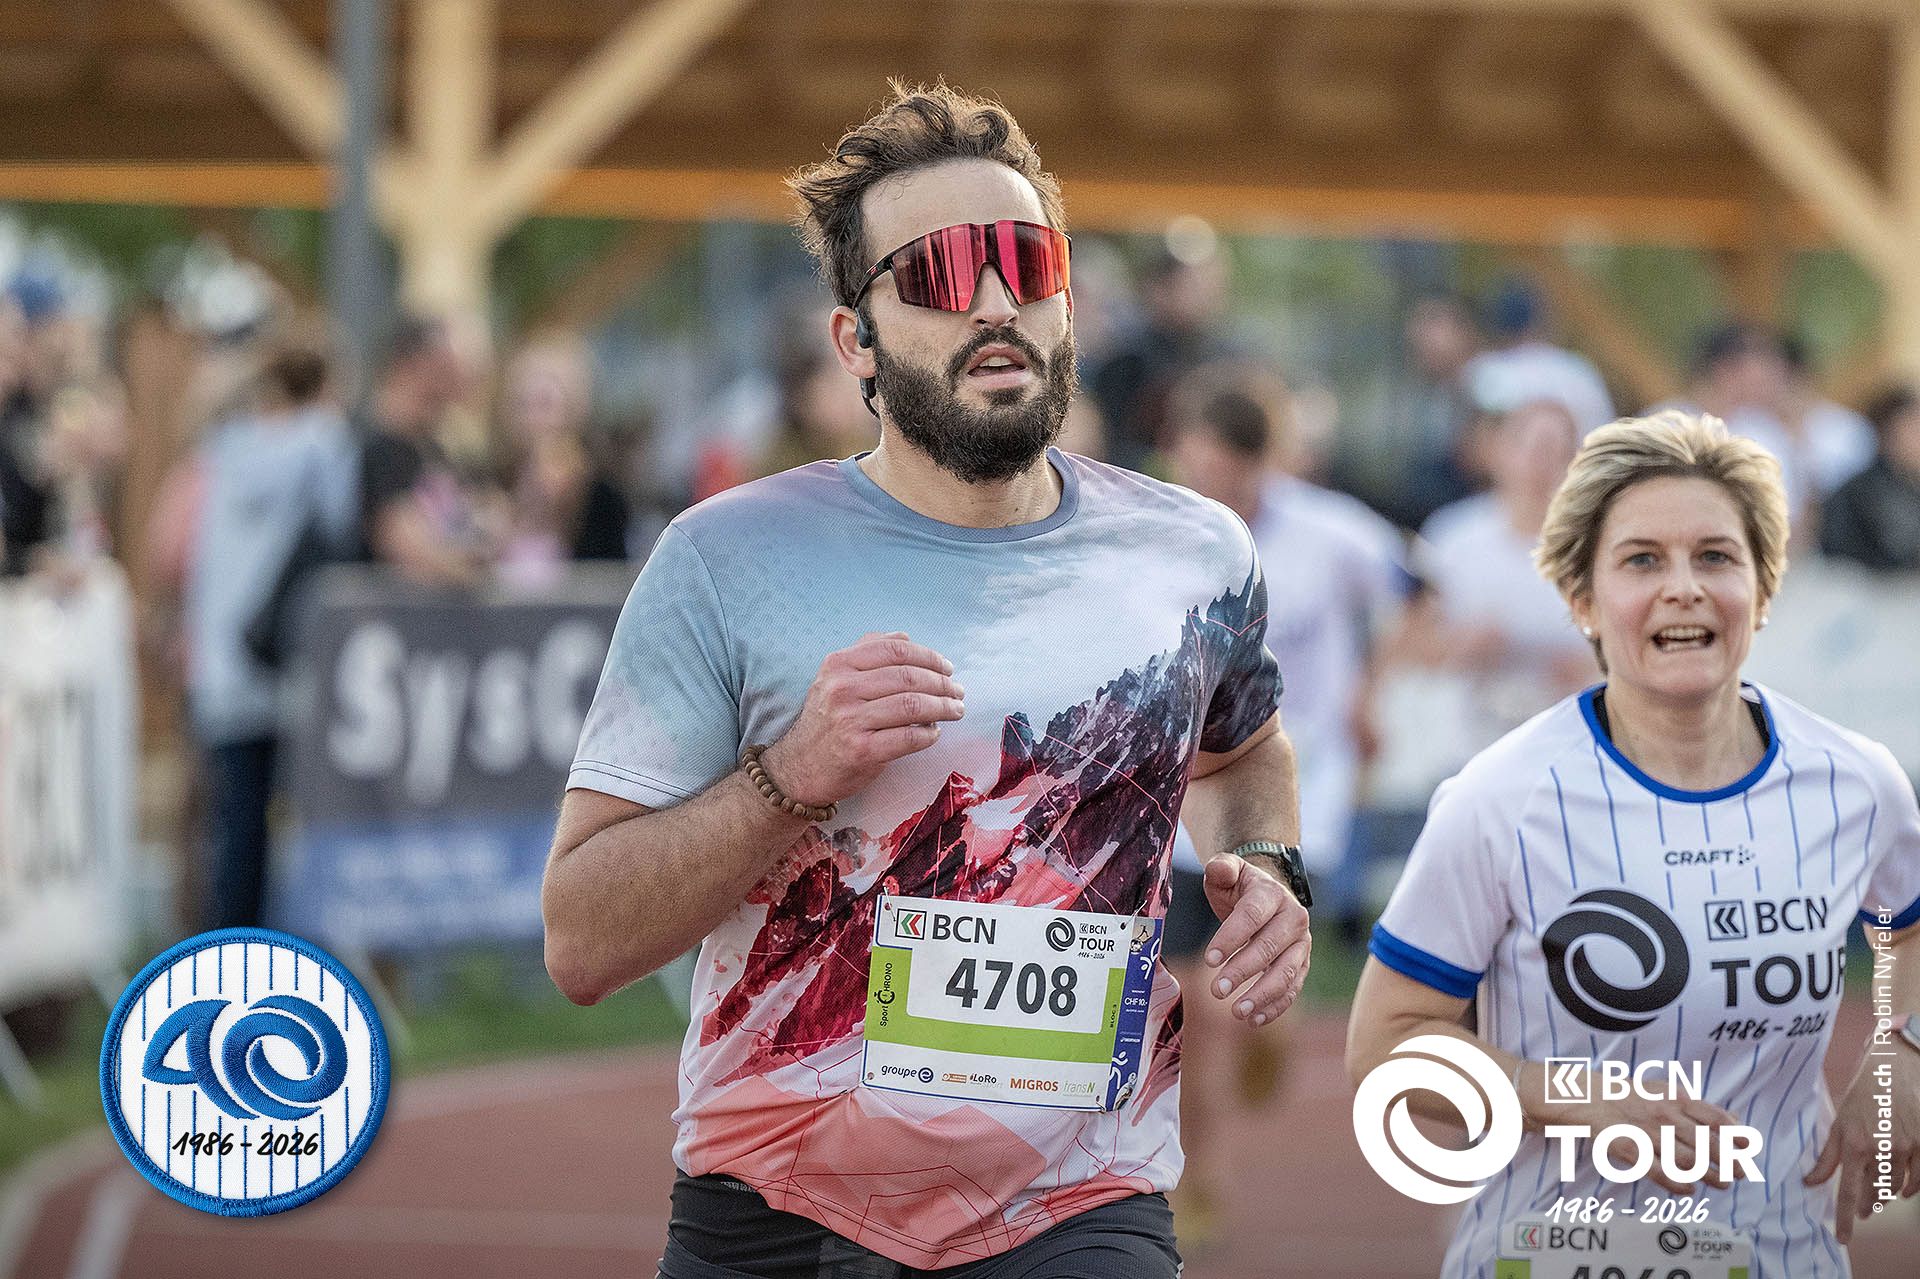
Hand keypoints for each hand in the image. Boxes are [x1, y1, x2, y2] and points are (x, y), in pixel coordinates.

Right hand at [761, 632, 963, 805]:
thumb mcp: (835, 678)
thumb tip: (905, 637)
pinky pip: (908, 738)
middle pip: (908, 677)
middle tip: (958, 692)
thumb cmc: (827, 720)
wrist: (800, 768)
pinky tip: (934, 733)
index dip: (929, 657)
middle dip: (942, 683)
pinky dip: (929, 735)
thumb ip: (867, 652)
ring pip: (913, 706)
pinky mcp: (860, 751)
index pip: (896, 650)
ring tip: (956, 710)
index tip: (948, 668)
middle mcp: (842, 689)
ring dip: (943, 708)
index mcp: (839, 664)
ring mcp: (850, 720)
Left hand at [1200, 853, 1310, 1025]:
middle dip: (1242, 971)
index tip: (1209, 960)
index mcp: (1272, 894)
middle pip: (1268, 947)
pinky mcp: (1302, 964)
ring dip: (1262, 995)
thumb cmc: (1240, 887)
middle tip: (1216, 991)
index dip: (1230, 938)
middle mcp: (1293, 918)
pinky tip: (1254, 1020)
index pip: (1251, 916)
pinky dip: (1275, 1006)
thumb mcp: (1227, 872)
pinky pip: (1293, 988)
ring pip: (1286, 972)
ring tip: (1237, 1012)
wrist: (1266, 896)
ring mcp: (1301, 944)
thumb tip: (1219, 869)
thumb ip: (1221, 868)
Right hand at [1519, 1062, 1743, 1194]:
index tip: (1747, 1147)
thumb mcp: (1665, 1090)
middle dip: (1727, 1160)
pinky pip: (1659, 1172)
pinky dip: (1677, 1183)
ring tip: (1722, 1183)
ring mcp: (1647, 1134)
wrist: (1587, 1099)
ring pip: (1686, 1160)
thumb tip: (1734, 1119)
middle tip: (1740, 1172)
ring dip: (1709, 1175)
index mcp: (1673, 1099)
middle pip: (1704, 1142)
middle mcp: (1664, 1116)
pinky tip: (1689, 1188)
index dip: (1733, 1134)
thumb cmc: (1630, 1096)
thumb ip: (1698, 1105)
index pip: (1712, 1118)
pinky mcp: (1631, 1151)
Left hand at [1807, 1048, 1919, 1241]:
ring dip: (1885, 1197)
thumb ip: (1828, 1156)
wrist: (1897, 1068)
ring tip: (1878, 1198)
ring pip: (1895, 1189)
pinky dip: (1910, 1188)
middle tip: (1861, 1211)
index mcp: (1854, 1143)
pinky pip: (1919, 1180)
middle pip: (1874, 1194)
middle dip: (1866, 1206)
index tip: (1843, 1237)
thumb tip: (1810, 1181)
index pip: (1847, 1191)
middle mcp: (1880, 1150)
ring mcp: (1906, 1149)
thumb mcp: (1839, 1121)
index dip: (1845, 1218)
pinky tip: (1903, 1189)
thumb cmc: (1863, 1093)